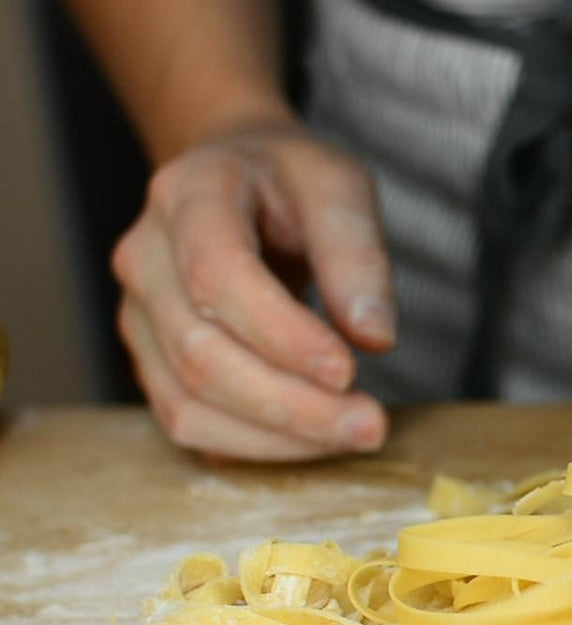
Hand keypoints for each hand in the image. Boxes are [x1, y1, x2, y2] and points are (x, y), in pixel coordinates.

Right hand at [113, 120, 394, 460]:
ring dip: (277, 436)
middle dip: (292, 403)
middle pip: (201, 353)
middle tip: (371, 425)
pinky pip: (189, 422)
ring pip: (188, 401)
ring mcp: (139, 315)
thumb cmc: (291, 181)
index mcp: (188, 196)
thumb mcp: (339, 187)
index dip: (282, 334)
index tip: (350, 370)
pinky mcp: (151, 360)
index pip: (217, 275)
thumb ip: (357, 254)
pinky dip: (255, 445)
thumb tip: (375, 336)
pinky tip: (315, 440)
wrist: (240, 177)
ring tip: (354, 434)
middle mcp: (144, 257)